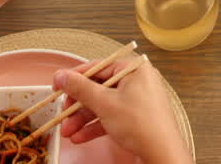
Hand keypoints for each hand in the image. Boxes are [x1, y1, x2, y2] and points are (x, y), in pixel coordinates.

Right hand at [53, 57, 191, 163]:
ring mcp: (138, 100)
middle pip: (99, 88)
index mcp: (134, 69)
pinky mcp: (136, 117)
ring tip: (67, 131)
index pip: (98, 66)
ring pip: (103, 105)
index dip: (75, 77)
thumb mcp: (105, 103)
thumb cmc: (141, 124)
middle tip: (63, 114)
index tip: (58, 85)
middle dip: (78, 105)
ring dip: (83, 119)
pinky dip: (95, 126)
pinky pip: (111, 117)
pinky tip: (80, 137)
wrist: (162, 154)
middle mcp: (137, 81)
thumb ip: (81, 88)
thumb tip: (62, 76)